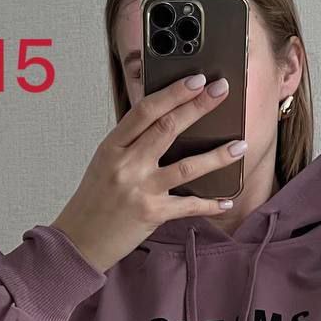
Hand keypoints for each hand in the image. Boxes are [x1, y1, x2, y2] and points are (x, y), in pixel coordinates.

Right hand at [51, 73, 244, 272]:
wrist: (79, 241)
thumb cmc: (93, 201)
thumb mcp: (104, 163)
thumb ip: (131, 144)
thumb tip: (166, 122)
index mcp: (112, 147)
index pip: (145, 110)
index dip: (173, 92)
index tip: (196, 79)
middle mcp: (126, 165)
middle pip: (168, 128)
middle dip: (199, 107)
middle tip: (222, 91)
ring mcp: (140, 189)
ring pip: (186, 166)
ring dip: (218, 156)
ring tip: (240, 145)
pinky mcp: (152, 214)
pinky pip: (188, 205)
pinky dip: (210, 203)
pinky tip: (226, 199)